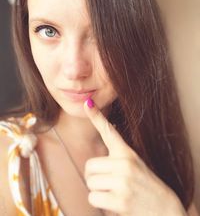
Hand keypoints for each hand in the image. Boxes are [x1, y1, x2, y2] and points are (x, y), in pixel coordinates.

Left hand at [84, 99, 186, 215]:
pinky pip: (93, 198)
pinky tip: (115, 204)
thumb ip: (116, 158)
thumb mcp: (135, 165)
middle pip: (89, 167)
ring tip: (115, 193)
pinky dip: (101, 203)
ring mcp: (123, 181)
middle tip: (108, 184)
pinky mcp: (121, 199)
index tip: (87, 103)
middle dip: (94, 178)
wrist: (165, 209)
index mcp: (127, 153)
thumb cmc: (145, 186)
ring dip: (98, 191)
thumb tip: (98, 152)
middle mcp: (125, 163)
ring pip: (90, 183)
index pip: (109, 131)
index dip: (96, 116)